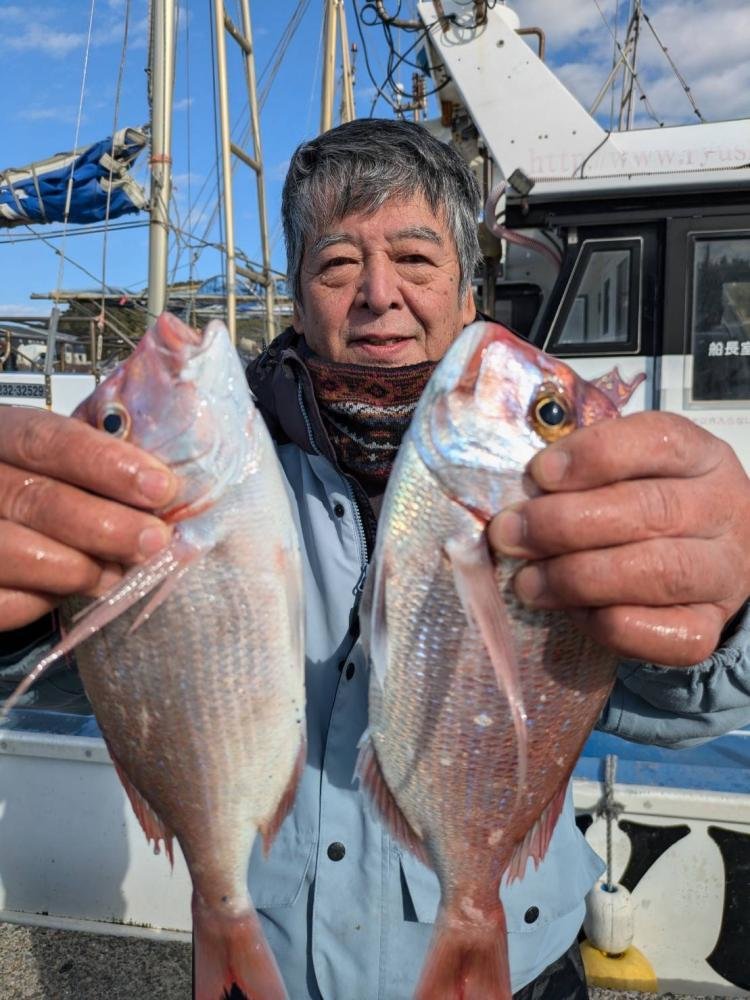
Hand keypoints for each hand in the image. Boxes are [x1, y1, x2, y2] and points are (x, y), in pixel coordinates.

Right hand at [0, 407, 177, 630]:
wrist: (1, 531)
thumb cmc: (44, 488)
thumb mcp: (63, 461)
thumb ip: (102, 463)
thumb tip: (164, 485)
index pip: (45, 439)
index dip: (104, 462)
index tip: (160, 486)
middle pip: (33, 498)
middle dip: (105, 524)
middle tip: (153, 540)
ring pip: (15, 551)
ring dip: (80, 567)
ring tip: (121, 572)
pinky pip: (6, 600)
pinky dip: (48, 598)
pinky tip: (84, 589)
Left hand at [488, 411, 749, 665]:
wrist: (705, 566)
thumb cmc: (648, 508)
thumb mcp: (628, 472)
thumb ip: (583, 472)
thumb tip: (519, 487)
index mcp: (701, 457)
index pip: (658, 440)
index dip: (594, 454)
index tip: (539, 473)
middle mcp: (721, 510)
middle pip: (650, 510)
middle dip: (565, 523)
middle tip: (509, 534)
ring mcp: (722, 572)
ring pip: (657, 572)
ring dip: (577, 578)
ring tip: (527, 583)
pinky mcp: (708, 627)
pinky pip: (661, 632)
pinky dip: (608, 624)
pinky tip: (572, 612)